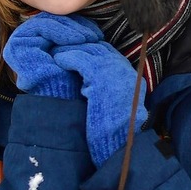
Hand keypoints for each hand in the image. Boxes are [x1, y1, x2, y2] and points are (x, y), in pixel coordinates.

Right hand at [1, 14, 103, 98]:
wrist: (62, 101)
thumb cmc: (72, 79)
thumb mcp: (74, 51)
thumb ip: (71, 34)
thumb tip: (82, 14)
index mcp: (37, 42)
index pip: (57, 22)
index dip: (78, 25)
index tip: (97, 34)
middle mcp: (25, 42)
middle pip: (52, 20)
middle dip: (76, 25)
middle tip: (95, 36)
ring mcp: (18, 43)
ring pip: (48, 21)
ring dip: (71, 28)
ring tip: (89, 39)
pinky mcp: (16, 45)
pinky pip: (41, 27)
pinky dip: (61, 30)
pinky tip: (78, 40)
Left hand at [55, 42, 147, 165]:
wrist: (120, 143)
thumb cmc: (116, 133)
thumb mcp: (117, 106)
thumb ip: (110, 89)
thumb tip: (91, 82)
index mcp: (133, 77)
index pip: (110, 53)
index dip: (91, 51)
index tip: (77, 52)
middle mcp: (125, 69)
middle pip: (99, 47)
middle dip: (80, 46)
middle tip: (62, 46)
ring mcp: (114, 70)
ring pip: (88, 50)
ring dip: (71, 50)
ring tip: (57, 52)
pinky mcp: (100, 75)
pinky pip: (80, 59)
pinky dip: (67, 58)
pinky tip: (58, 60)